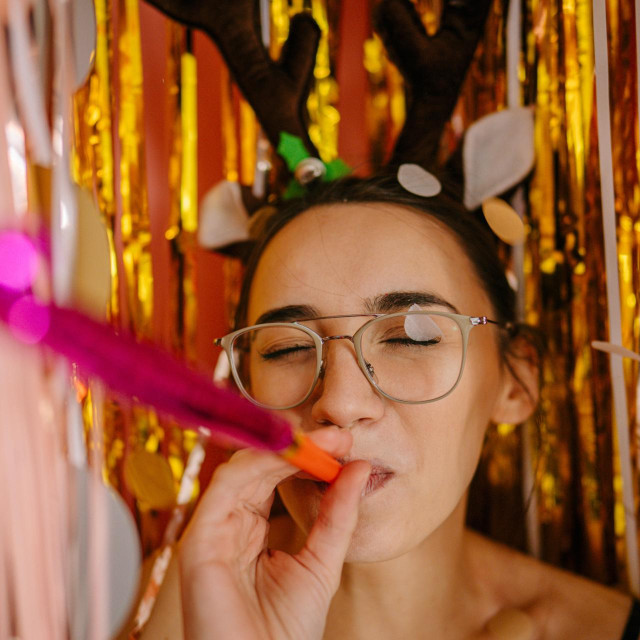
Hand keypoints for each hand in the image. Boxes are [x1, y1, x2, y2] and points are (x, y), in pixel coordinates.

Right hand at [178, 427, 369, 639]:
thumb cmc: (287, 630)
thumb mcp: (322, 560)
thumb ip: (338, 515)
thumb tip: (360, 468)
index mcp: (250, 529)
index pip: (274, 477)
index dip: (306, 455)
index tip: (344, 442)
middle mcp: (228, 524)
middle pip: (257, 467)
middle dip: (298, 445)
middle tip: (339, 436)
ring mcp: (212, 531)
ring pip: (241, 469)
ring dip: (282, 448)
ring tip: (323, 441)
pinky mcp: (199, 541)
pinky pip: (227, 487)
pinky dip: (258, 463)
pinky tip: (292, 454)